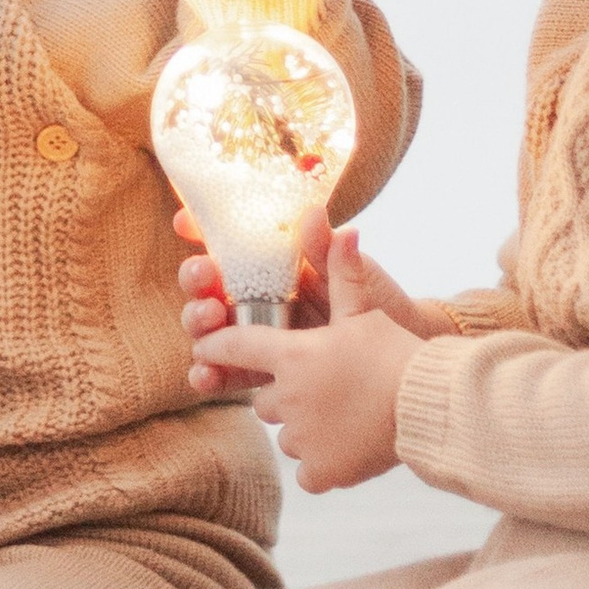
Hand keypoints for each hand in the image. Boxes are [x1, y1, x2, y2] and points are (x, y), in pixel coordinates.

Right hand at [180, 212, 449, 382]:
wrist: (403, 362)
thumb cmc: (378, 308)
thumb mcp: (355, 276)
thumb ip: (328, 251)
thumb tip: (314, 213)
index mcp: (274, 268)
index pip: (228, 245)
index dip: (200, 232)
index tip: (185, 223)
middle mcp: (257, 300)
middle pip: (208, 286)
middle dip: (197, 280)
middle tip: (206, 280)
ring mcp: (256, 337)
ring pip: (209, 330)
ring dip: (197, 325)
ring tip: (207, 322)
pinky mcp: (259, 374)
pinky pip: (224, 373)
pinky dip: (206, 373)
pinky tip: (204, 373)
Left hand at [185, 223, 424, 490]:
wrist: (428, 406)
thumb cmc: (396, 353)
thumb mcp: (366, 311)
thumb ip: (343, 273)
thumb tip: (343, 227)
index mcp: (291, 356)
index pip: (235, 347)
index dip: (216, 346)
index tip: (205, 349)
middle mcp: (286, 398)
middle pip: (264, 398)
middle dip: (284, 394)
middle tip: (321, 387)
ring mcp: (301, 438)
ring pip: (286, 434)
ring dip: (305, 427)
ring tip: (343, 415)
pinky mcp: (319, 471)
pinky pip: (306, 469)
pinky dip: (323, 462)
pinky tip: (349, 446)